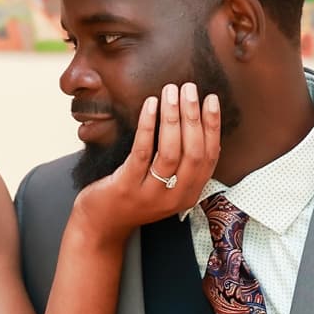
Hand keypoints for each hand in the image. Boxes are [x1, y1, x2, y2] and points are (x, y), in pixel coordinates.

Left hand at [73, 83, 220, 247]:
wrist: (101, 225)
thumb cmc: (133, 197)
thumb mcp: (164, 185)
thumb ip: (180, 163)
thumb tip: (191, 119)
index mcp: (188, 194)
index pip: (208, 157)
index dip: (212, 126)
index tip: (211, 99)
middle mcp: (174, 197)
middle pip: (192, 152)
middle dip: (193, 116)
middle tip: (189, 88)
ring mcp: (150, 195)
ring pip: (169, 152)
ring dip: (172, 117)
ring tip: (170, 92)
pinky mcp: (126, 188)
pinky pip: (141, 153)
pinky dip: (148, 126)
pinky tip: (149, 105)